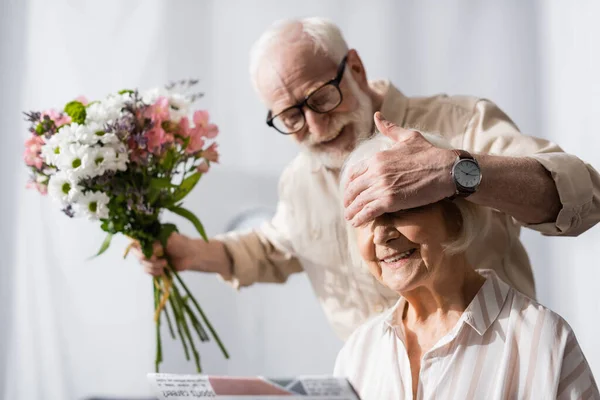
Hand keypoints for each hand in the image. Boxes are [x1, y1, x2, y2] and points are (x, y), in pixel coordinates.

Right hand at [130, 232, 231, 277]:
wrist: (192, 256)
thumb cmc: (182, 244)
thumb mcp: (169, 239)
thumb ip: (156, 243)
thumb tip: (146, 251)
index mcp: (150, 237)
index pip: (136, 243)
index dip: (141, 251)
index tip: (152, 254)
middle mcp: (148, 246)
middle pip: (138, 256)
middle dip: (149, 261)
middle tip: (162, 261)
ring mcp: (150, 257)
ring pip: (143, 265)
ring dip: (154, 267)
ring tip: (166, 265)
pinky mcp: (154, 266)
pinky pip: (148, 271)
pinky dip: (155, 272)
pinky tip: (163, 270)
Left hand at [343, 112, 455, 226]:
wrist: (447, 170)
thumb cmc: (430, 153)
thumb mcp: (408, 137)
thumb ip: (390, 129)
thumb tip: (377, 116)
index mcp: (377, 158)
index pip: (355, 172)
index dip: (349, 183)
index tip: (349, 190)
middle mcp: (376, 172)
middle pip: (354, 188)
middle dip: (348, 199)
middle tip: (347, 207)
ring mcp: (382, 187)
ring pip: (359, 201)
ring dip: (352, 211)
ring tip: (350, 218)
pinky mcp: (390, 201)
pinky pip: (368, 211)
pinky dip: (360, 218)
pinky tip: (356, 223)